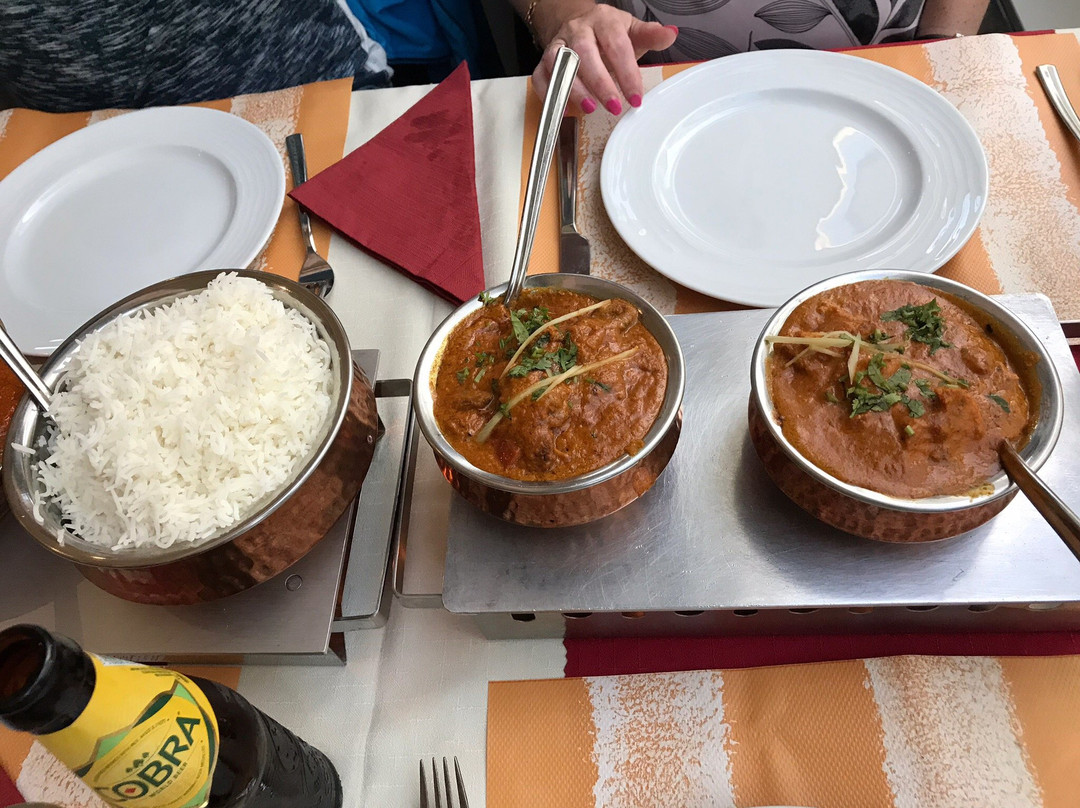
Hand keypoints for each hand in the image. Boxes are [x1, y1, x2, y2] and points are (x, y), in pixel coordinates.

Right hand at [530, 2, 676, 114]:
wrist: (580, 26)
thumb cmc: (609, 35)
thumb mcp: (633, 31)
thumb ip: (651, 35)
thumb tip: (671, 33)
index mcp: (603, 20)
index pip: (616, 45)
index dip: (626, 72)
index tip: (636, 97)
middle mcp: (578, 30)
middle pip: (585, 54)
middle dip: (600, 83)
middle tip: (615, 106)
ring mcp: (559, 44)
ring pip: (559, 64)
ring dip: (573, 88)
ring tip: (589, 108)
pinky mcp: (544, 60)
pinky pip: (541, 76)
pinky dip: (549, 94)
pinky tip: (564, 110)